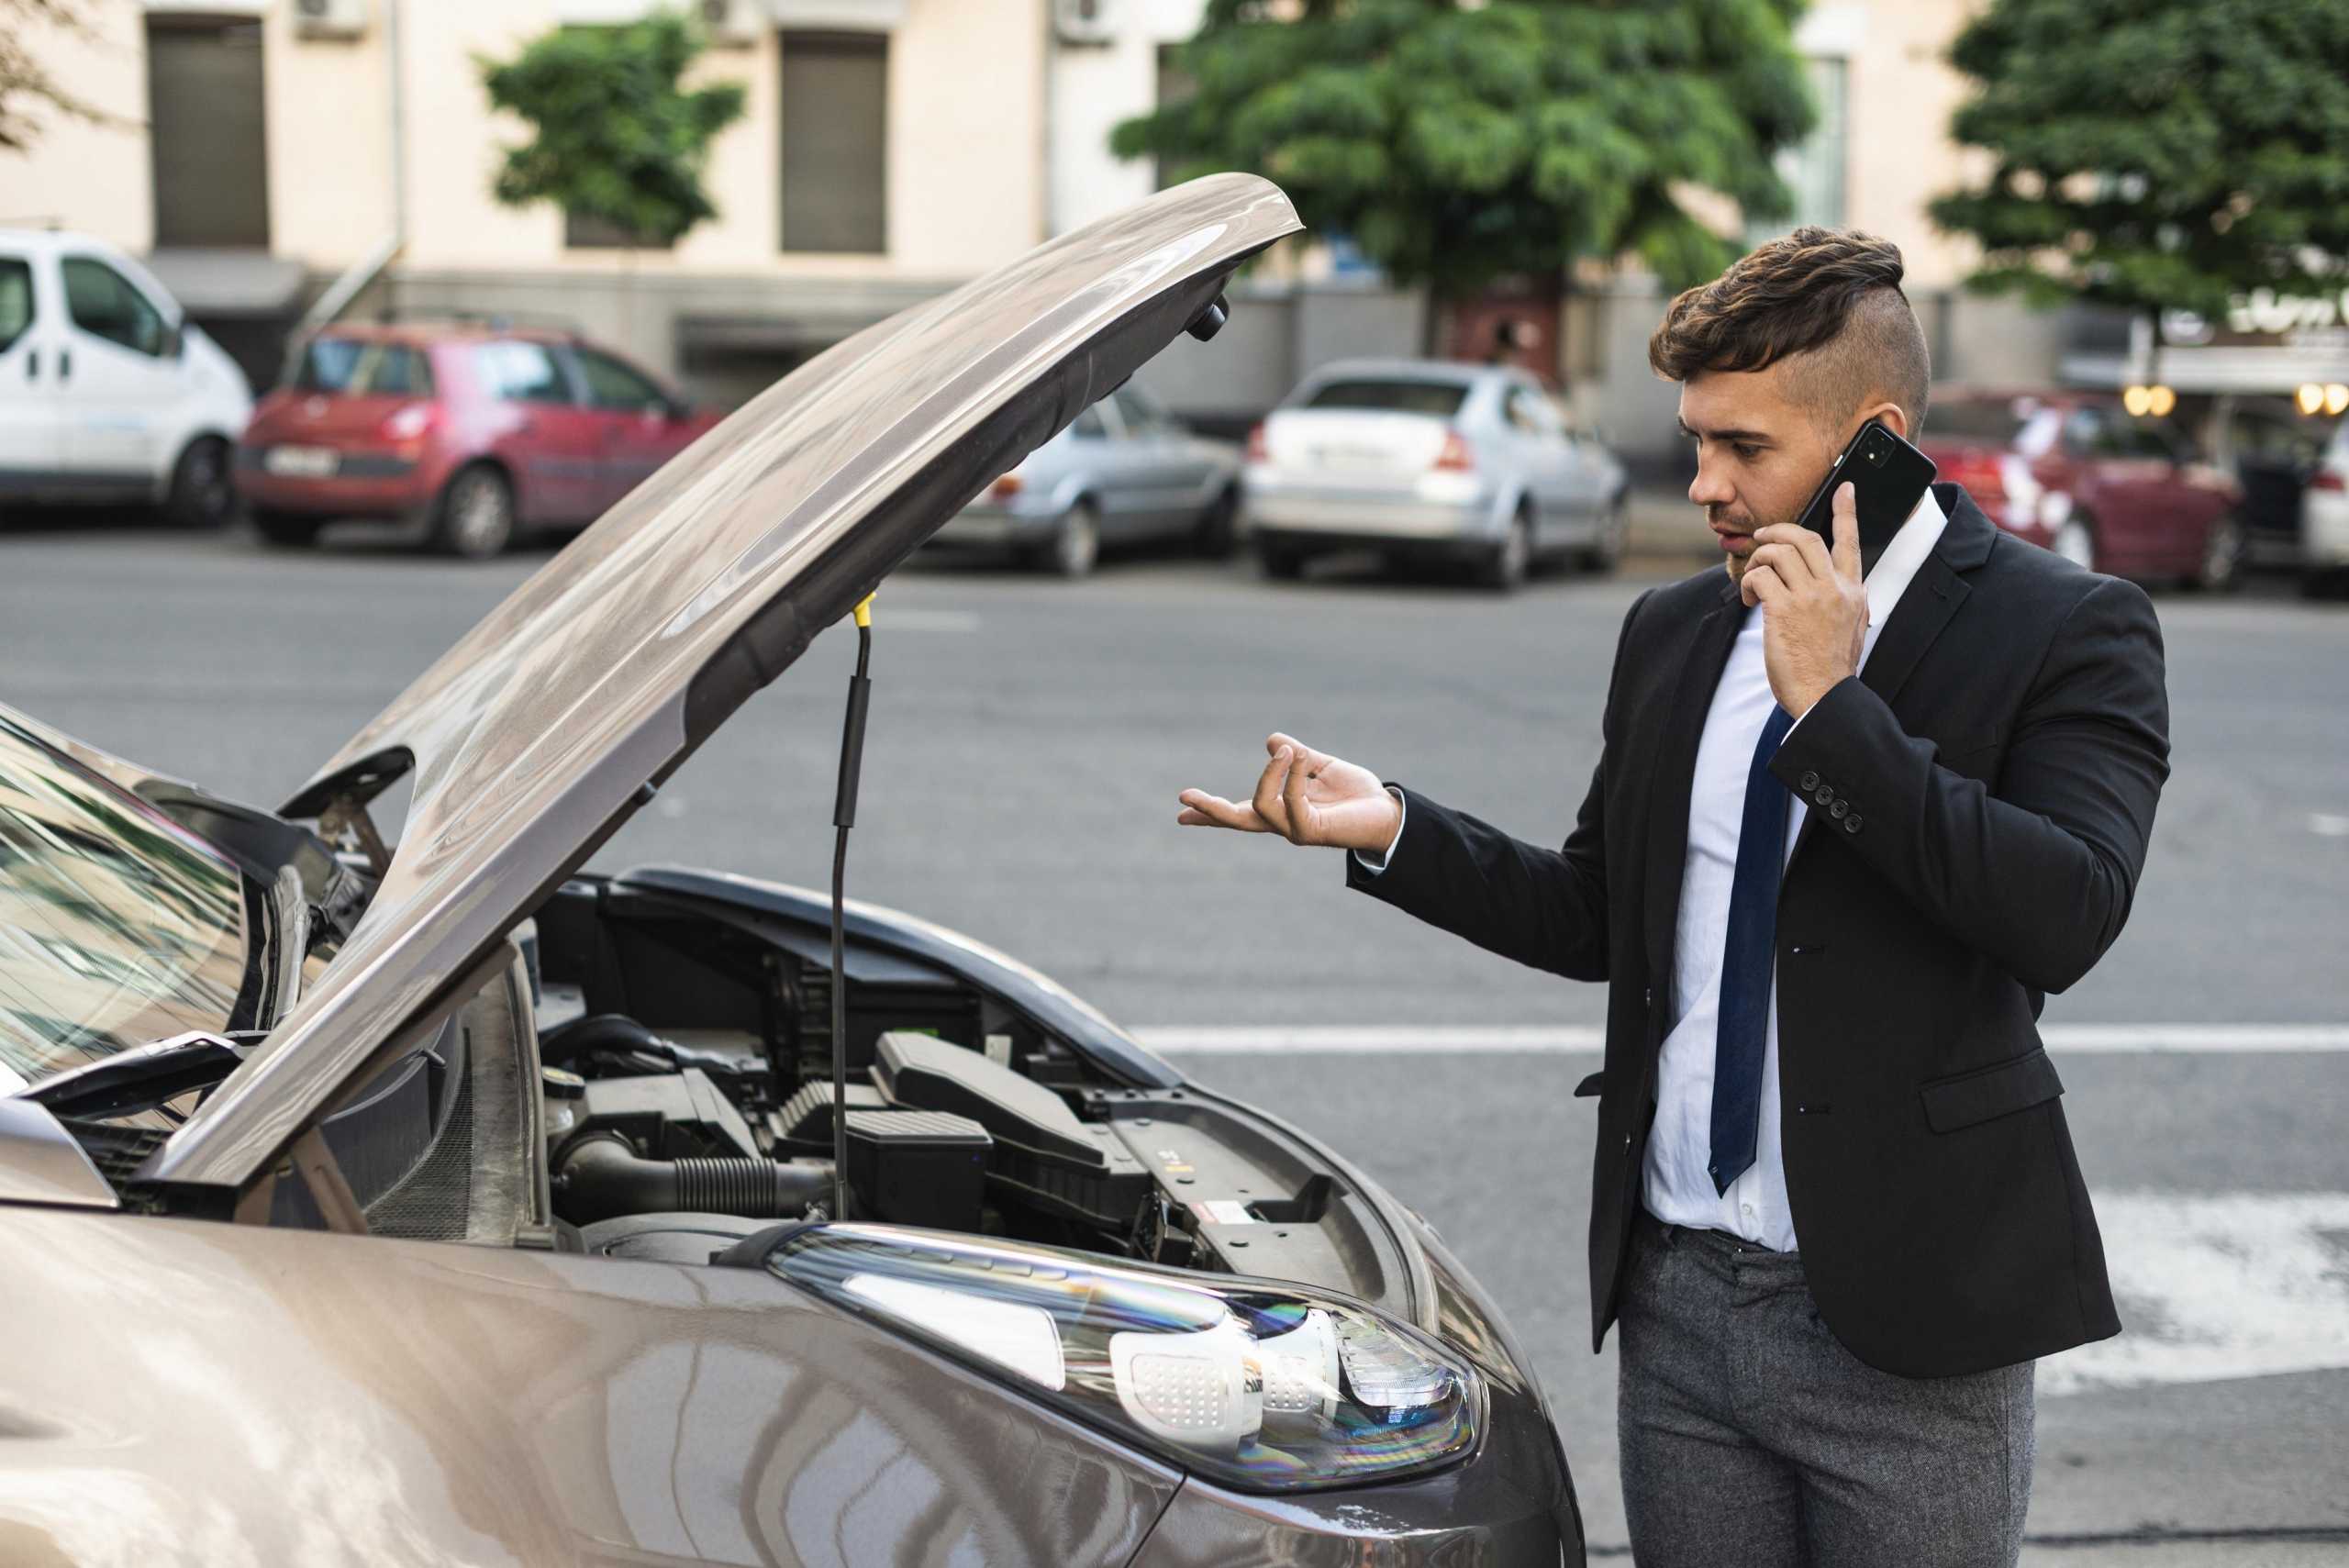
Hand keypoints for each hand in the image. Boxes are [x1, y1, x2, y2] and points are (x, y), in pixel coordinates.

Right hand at [1177, 732, 1401, 850]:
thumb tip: (1273, 741)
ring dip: (1268, 773)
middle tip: (1185, 796)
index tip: (1181, 813)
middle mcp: (1282, 823)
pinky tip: (1296, 757)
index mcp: (1280, 809)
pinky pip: (1290, 801)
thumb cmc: (1358, 795)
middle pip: (1236, 820)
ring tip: (1287, 750)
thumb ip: (1297, 758)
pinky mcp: (1311, 830)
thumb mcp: (1322, 768)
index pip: (1239, 811)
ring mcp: (1294, 830)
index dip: (1210, 812)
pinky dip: (1290, 776)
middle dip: (1209, 810)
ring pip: (1259, 806)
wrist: (1389, 813)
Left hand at [1742, 482, 1868, 716]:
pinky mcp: (1784, 609)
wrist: (1824, 697)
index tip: (1845, 489)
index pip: (1850, 542)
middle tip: (1763, 536)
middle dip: (1779, 531)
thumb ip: (1842, 602)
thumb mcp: (1851, 628)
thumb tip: (1829, 587)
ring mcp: (1810, 597)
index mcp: (1853, 591)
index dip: (1846, 511)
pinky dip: (1749, 583)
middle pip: (1805, 537)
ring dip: (1759, 559)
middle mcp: (1835, 588)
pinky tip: (1750, 599)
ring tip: (1754, 581)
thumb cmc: (1830, 668)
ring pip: (1779, 551)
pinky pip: (1760, 576)